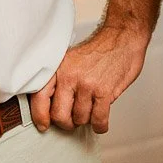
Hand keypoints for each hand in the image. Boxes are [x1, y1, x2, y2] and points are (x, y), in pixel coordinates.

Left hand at [30, 24, 148, 133]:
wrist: (123, 37)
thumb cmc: (99, 50)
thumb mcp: (71, 59)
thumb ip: (60, 80)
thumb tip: (52, 105)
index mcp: (59, 69)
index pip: (40, 98)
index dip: (40, 116)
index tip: (44, 125)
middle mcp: (70, 77)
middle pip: (59, 115)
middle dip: (67, 123)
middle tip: (73, 120)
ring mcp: (87, 85)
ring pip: (80, 118)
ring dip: (87, 120)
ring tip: (91, 112)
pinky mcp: (105, 92)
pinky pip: (98, 119)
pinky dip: (100, 125)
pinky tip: (101, 123)